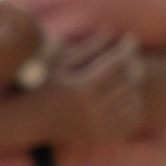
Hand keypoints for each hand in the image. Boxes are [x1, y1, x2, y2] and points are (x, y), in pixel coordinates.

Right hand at [43, 28, 151, 143]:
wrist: (31, 121)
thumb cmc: (45, 85)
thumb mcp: (61, 63)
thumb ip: (87, 46)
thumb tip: (111, 29)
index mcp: (81, 89)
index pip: (116, 63)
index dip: (127, 48)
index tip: (130, 38)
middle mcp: (92, 110)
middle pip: (129, 82)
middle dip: (134, 64)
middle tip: (131, 55)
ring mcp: (99, 126)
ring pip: (133, 100)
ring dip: (135, 84)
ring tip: (127, 73)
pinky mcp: (102, 136)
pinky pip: (131, 119)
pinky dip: (134, 105)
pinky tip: (125, 94)